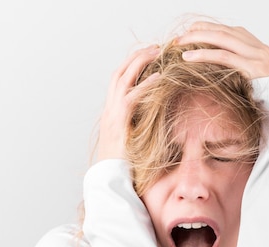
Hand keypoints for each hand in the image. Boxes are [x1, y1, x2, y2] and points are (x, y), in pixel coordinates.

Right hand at [96, 45, 160, 161]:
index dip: (132, 65)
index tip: (147, 55)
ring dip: (140, 62)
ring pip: (123, 77)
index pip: (118, 80)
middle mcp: (109, 109)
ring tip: (157, 52)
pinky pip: (133, 96)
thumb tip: (154, 120)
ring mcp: (112, 113)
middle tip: (154, 46)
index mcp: (110, 112)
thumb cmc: (123, 164)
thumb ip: (138, 127)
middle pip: (119, 72)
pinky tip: (159, 76)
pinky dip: (146, 84)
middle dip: (136, 56)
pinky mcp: (120, 121)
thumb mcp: (131, 140)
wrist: (110, 178)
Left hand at [174, 22, 268, 79]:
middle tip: (181, 36)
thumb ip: (243, 72)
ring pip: (222, 39)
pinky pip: (224, 57)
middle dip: (200, 31)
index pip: (232, 32)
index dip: (210, 28)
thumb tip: (221, 73)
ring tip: (179, 44)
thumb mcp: (257, 83)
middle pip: (225, 31)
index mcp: (261, 49)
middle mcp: (260, 48)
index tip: (193, 30)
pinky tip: (188, 57)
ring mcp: (257, 57)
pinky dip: (204, 54)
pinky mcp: (253, 68)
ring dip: (198, 39)